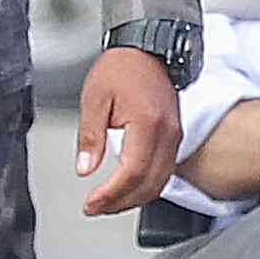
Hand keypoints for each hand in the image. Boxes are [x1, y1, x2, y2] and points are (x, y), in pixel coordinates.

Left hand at [75, 46, 187, 215]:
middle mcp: (167, 133)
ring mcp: (174, 136)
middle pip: (149, 184)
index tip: (92, 203)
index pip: (132, 172)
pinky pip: (164, 171)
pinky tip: (128, 189)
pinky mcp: (174, 137)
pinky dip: (146, 187)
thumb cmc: (122, 68)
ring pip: (159, 182)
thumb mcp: (94, 99)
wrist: (148, 50)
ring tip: (107, 202)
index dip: (111, 194)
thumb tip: (85, 168)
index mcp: (147, 123)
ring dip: (134, 198)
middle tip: (95, 208)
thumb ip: (90, 137)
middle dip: (120, 203)